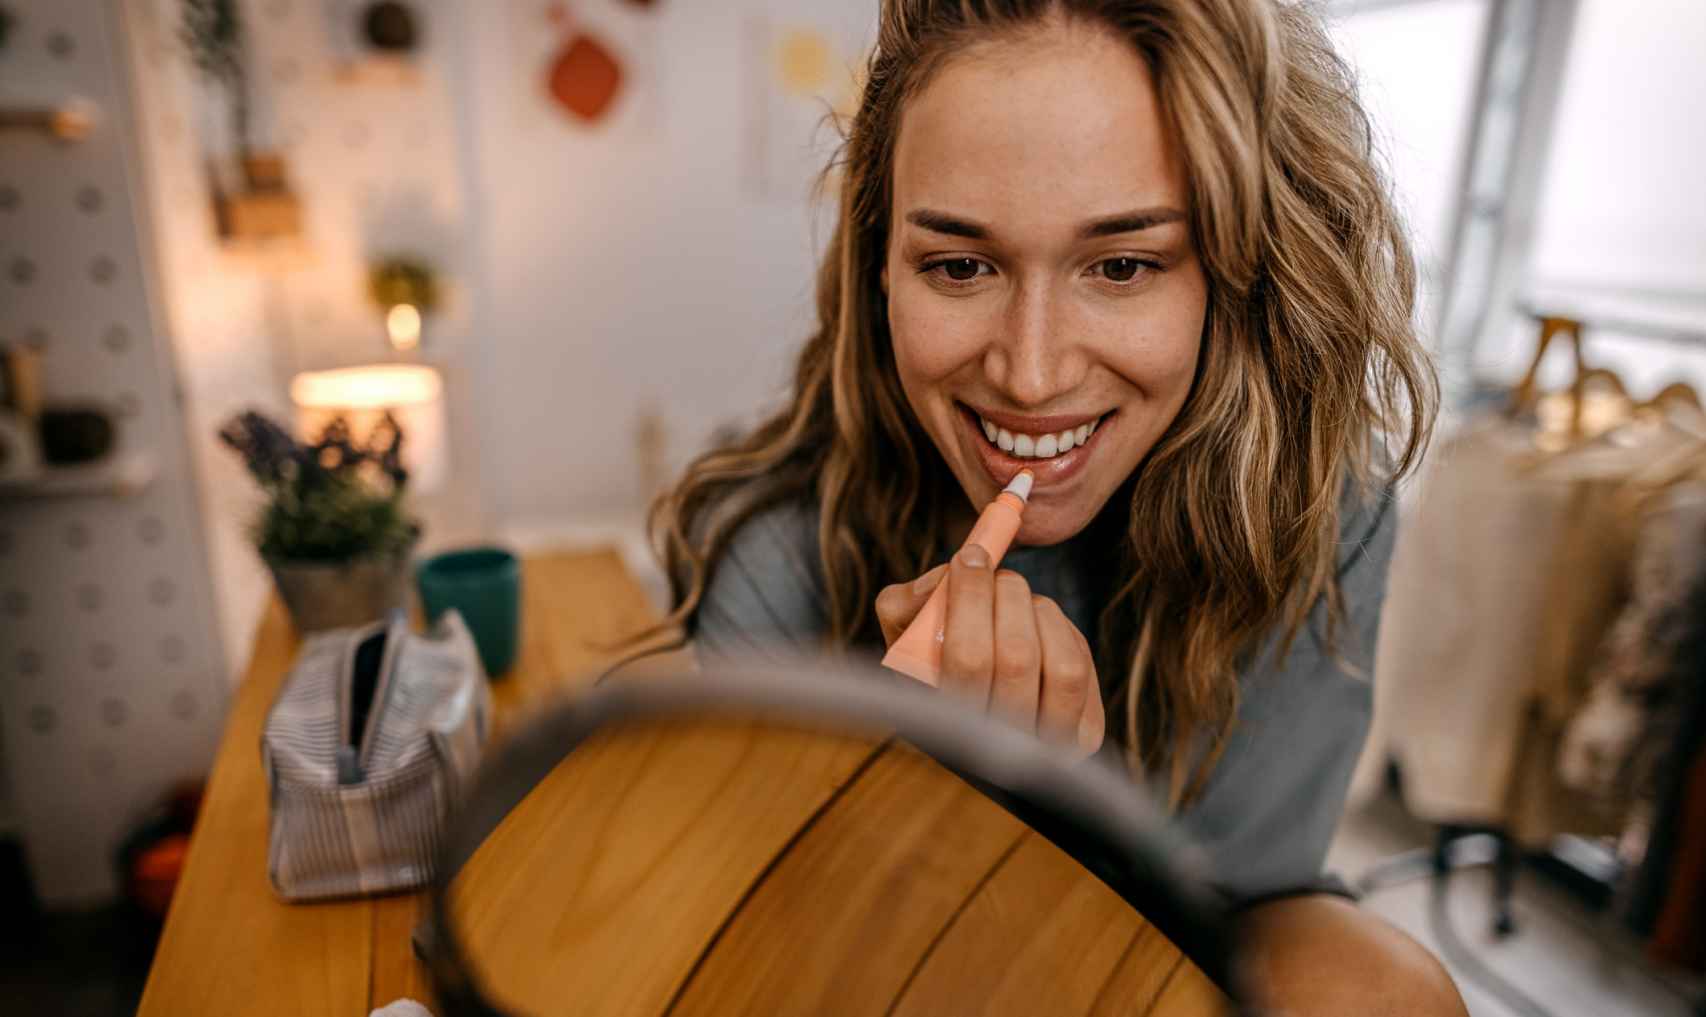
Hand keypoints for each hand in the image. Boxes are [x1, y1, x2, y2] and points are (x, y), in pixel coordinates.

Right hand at [875, 544, 1104, 756]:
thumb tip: (948, 577)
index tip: (968, 558)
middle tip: (994, 572)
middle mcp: (1001, 750)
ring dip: (1038, 612)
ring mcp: (1048, 748)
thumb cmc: (932, 667)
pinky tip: (1037, 624)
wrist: (978, 716)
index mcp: (946, 730)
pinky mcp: (1084, 734)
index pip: (970, 661)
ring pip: (1062, 665)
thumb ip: (904, 606)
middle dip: (1006, 595)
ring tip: (1016, 599)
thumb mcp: (902, 643)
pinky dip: (1060, 629)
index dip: (971, 598)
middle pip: (1017, 658)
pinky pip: (1082, 666)